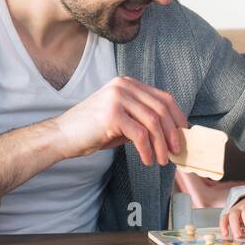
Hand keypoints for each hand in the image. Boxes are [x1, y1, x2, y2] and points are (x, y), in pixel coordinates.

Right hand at [51, 75, 186, 166]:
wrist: (62, 136)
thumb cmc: (91, 131)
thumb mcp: (122, 120)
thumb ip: (142, 121)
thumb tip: (170, 134)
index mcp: (127, 84)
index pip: (163, 97)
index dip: (177, 117)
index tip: (182, 135)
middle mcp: (124, 86)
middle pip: (161, 109)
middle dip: (172, 133)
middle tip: (175, 151)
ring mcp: (117, 97)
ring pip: (153, 122)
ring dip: (161, 144)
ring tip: (162, 160)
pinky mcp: (112, 114)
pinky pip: (139, 134)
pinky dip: (147, 149)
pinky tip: (146, 160)